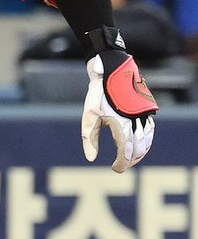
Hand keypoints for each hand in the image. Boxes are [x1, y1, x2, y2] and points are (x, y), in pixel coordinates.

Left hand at [82, 53, 155, 172]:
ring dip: (140, 151)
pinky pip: (150, 129)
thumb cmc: (97, 94)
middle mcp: (136, 120)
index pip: (125, 151)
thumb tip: (91, 159)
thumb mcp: (88, 116)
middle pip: (138, 148)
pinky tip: (139, 143)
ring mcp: (144, 114)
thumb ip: (89, 139)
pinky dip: (146, 140)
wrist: (111, 70)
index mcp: (121, 123)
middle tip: (121, 166)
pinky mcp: (147, 109)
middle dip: (131, 159)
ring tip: (131, 158)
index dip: (122, 163)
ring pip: (147, 139)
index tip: (115, 169)